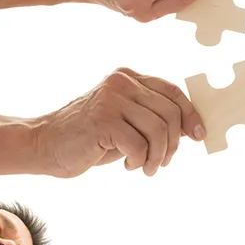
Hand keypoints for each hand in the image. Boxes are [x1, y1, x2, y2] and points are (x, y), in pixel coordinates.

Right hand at [34, 68, 205, 176]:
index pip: (173, 91)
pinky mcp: (103, 120)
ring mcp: (112, 99)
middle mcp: (122, 82)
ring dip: (158, 156)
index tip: (198, 136)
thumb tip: (190, 128)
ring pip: (159, 130)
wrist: (45, 145)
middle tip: (161, 163)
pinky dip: (140, 161)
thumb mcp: (126, 122)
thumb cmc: (89, 137)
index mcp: (129, 77)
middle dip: (173, 144)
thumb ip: (152, 118)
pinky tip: (128, 165)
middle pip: (171, 112)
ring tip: (145, 167)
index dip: (191, 114)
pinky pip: (140, 145)